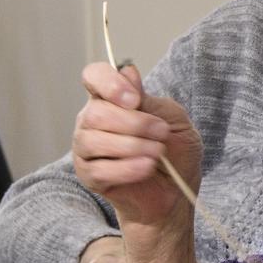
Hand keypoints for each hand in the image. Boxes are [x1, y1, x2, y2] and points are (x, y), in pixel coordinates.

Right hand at [72, 61, 201, 232]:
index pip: (94, 76)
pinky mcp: (89, 175)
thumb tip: (128, 72)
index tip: (135, 99)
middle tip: (162, 133)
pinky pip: (98, 169)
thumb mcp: (173, 120)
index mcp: (112, 100)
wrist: (176, 190)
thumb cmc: (175, 151)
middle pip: (95, 112)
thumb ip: (151, 100)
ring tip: (157, 153)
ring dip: (133, 146)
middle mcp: (92, 121)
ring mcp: (86, 148)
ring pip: (92, 139)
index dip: (109, 83)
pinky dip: (127, 168)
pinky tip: (147, 168)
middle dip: (135, 123)